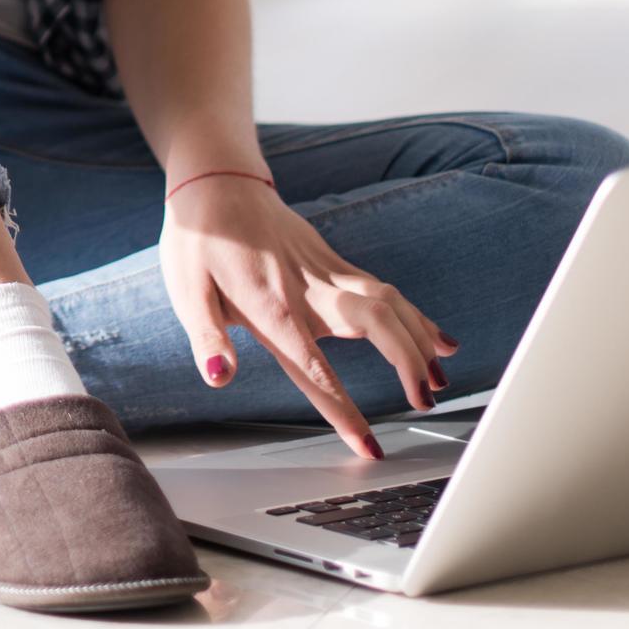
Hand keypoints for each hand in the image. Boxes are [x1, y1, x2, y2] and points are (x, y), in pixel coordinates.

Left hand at [158, 173, 459, 458]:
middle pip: (374, 321)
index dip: (343, 411)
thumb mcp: (187, 292)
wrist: (215, 180)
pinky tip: (438, 338)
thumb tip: (220, 378)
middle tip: (425, 402)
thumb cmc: (197, 241)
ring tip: (441, 381)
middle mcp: (308, 289)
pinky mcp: (333, 260)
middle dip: (406, 362)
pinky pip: (383, 289)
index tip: (370, 448)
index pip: (314, 369)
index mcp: (271, 307)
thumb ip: (208, 339)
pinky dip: (414, 315)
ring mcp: (325, 271)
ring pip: (387, 301)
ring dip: (419, 339)